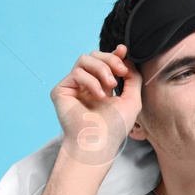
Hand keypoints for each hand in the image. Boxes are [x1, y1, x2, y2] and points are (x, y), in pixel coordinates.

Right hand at [50, 43, 142, 165]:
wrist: (99, 143)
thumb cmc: (115, 127)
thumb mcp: (132, 99)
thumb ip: (132, 78)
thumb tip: (126, 59)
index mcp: (101, 87)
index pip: (104, 63)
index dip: (114, 54)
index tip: (123, 50)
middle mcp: (86, 85)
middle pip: (94, 56)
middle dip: (110, 60)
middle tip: (120, 73)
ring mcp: (73, 87)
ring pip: (84, 59)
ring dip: (101, 69)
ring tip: (110, 87)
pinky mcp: (61, 91)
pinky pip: (76, 72)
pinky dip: (91, 81)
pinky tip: (99, 96)